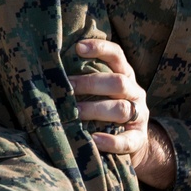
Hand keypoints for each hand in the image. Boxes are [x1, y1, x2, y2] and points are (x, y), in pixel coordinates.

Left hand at [72, 38, 175, 189]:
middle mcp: (135, 92)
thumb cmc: (105, 110)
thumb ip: (85, 80)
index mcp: (126, 75)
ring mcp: (139, 116)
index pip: (117, 55)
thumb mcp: (101, 91)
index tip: (78, 47)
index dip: (100, 49)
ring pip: (121, 109)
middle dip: (90, 83)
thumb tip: (50, 69)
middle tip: (66, 88)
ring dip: (95, 110)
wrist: (131, 142)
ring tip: (73, 113)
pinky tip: (93, 140)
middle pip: (118, 82)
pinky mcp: (138, 139)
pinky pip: (126, 141)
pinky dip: (110, 141)